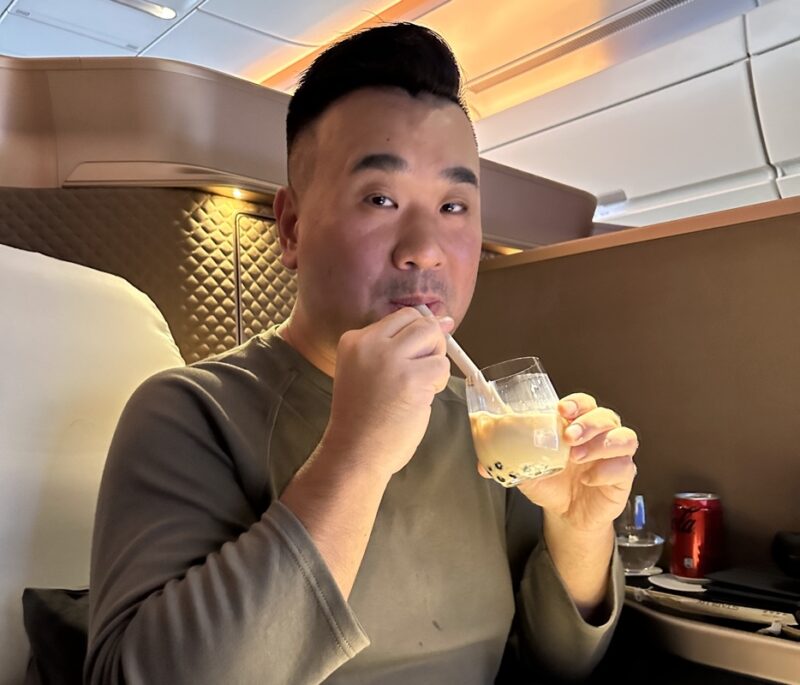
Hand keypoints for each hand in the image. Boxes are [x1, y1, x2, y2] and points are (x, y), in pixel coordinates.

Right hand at [324, 307, 453, 477]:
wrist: (355, 453)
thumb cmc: (364, 417)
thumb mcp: (366, 370)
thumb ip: (397, 346)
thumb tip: (444, 321)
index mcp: (354, 340)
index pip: (400, 317)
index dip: (417, 335)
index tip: (415, 358)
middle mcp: (370, 343)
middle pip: (419, 322)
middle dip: (431, 344)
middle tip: (421, 372)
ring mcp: (390, 360)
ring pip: (433, 337)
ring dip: (435, 361)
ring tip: (421, 384)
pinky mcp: (410, 378)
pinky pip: (441, 366)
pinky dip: (439, 381)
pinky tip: (422, 397)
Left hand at [484, 392, 637, 532]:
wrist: (567, 515)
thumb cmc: (551, 483)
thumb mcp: (527, 471)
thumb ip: (508, 462)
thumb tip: (481, 464)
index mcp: (576, 425)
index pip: (584, 403)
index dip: (576, 403)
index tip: (561, 410)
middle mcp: (599, 435)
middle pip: (606, 415)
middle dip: (588, 422)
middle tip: (569, 436)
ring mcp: (614, 455)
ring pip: (624, 436)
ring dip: (600, 443)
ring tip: (577, 456)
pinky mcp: (623, 476)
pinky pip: (625, 466)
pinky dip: (607, 470)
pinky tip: (589, 479)